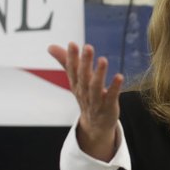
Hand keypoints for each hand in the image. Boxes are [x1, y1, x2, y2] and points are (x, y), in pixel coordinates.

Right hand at [48, 42, 123, 161]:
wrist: (95, 125)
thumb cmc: (86, 96)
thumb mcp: (75, 80)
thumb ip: (66, 62)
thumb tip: (50, 46)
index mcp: (76, 84)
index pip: (72, 70)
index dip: (72, 58)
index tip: (72, 43)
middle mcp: (84, 92)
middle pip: (83, 77)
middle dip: (85, 62)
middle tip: (88, 47)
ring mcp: (96, 101)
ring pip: (95, 87)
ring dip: (99, 74)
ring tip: (103, 59)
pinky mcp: (108, 107)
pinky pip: (111, 97)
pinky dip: (114, 88)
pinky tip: (119, 77)